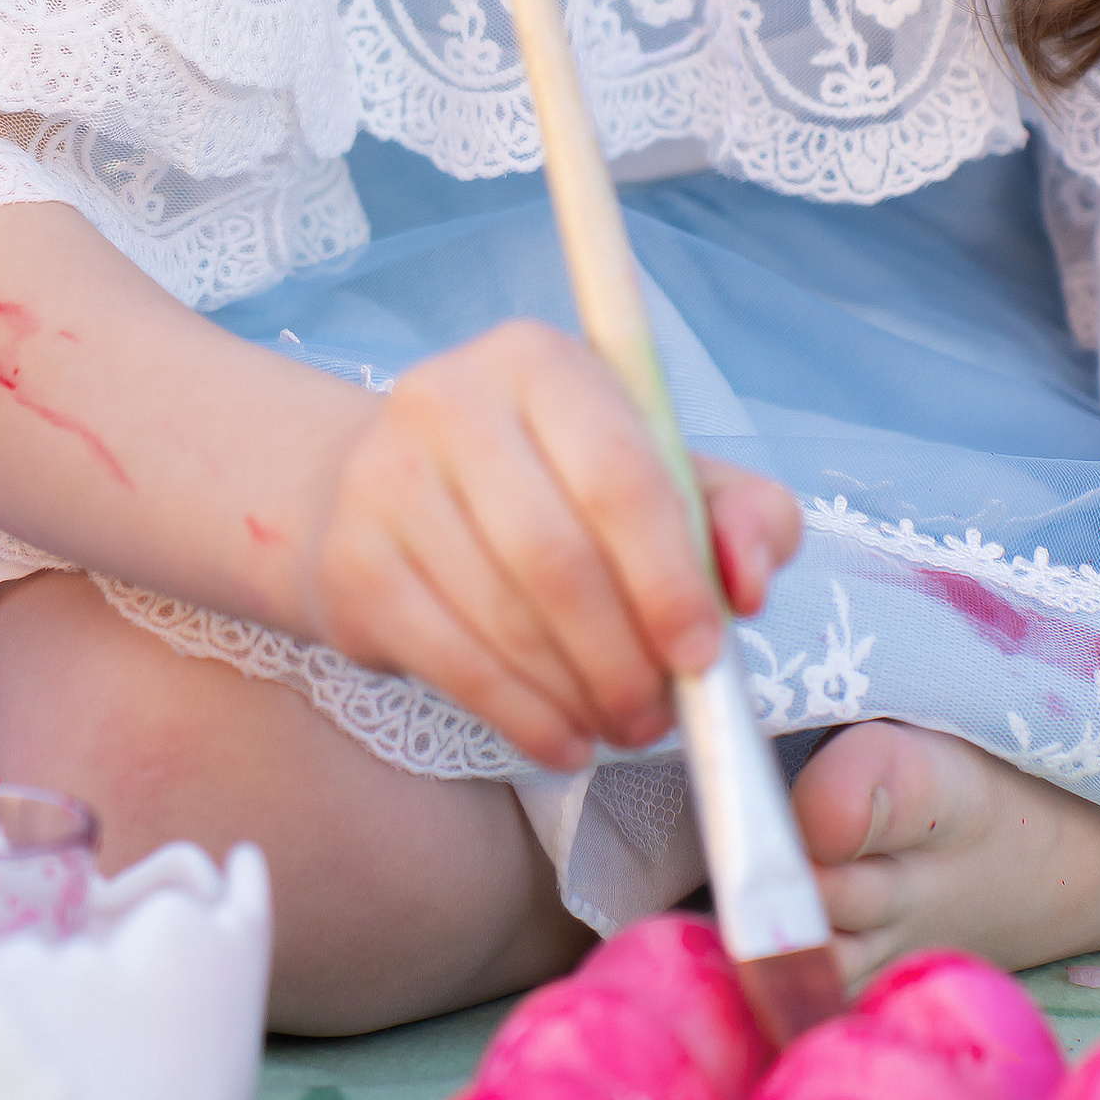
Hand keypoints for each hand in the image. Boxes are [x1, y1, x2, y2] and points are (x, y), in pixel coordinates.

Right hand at [299, 318, 800, 772]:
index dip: (670, 579)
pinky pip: (451, 661)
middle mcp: (449, 399)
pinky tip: (562, 737)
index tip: (704, 655)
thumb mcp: (666, 476)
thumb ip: (742, 516)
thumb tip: (750, 582)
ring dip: (578, 695)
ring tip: (619, 725)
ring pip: (504, 619)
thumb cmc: (558, 486)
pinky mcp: (349, 562)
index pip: (621, 477)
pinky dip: (521, 716)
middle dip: (624, 658)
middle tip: (660, 715)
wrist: (392, 493)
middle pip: (557, 558)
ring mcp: (385, 479)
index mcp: (541, 361)